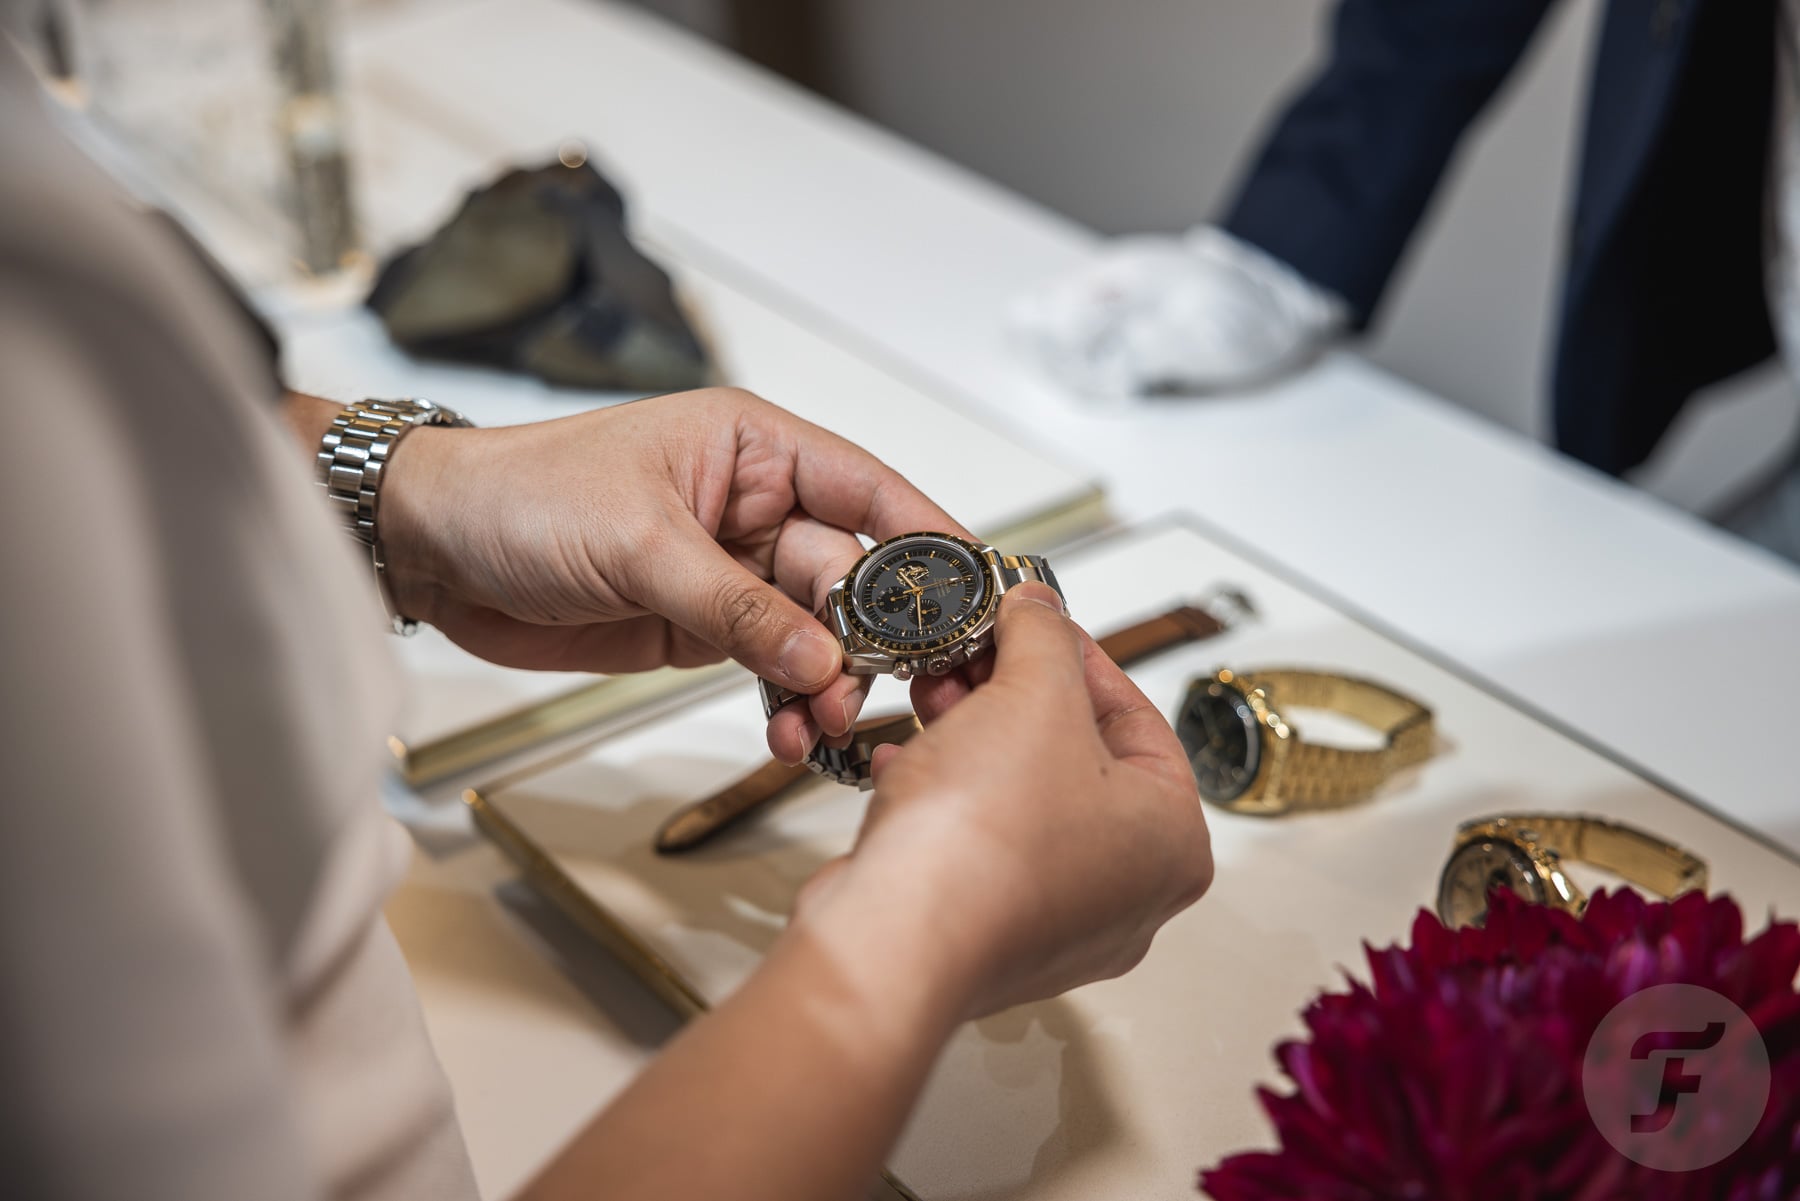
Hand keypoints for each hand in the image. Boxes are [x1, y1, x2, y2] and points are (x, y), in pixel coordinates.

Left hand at [377, 387, 968, 763]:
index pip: (868, 492)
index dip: (929, 541)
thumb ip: (737, 607)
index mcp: (753, 449)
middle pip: (854, 575)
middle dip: (879, 636)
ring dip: (832, 682)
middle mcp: (754, 508)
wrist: (431, 550)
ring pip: (818, 633)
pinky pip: (772, 669)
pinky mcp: (702, 630)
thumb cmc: (520, 497)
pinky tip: (792, 731)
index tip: (979, 593)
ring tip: (827, 724)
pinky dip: (789, 703)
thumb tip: (822, 662)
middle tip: (907, 690)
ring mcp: (732, 574)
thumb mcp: (638, 542)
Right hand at [793, 583, 1213, 1018]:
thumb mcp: (1032, 692)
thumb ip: (1043, 638)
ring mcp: (1056, 924)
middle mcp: (1127, 895)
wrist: (895, 935)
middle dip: (1013, 697)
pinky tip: (906, 765)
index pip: (1138, 719)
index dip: (1077, 657)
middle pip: (1075, 760)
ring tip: (933, 699)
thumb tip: (1041, 611)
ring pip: (1020, 801)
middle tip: (976, 659)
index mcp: (1172, 841)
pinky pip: (974, 846)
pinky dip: (943, 798)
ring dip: (972, 740)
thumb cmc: (983, 839)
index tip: (1036, 626)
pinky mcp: (987, 935)